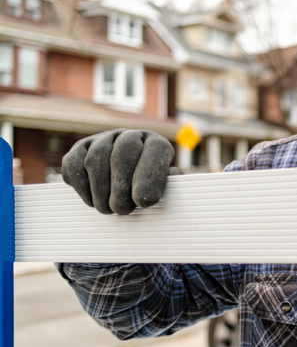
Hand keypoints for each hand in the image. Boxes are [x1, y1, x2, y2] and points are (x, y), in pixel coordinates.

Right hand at [61, 129, 180, 214]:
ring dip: (100, 190)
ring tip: (108, 209)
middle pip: (123, 153)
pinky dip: (82, 186)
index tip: (144, 201)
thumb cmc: (147, 191)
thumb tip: (173, 177)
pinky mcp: (79, 149)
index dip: (150, 175)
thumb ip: (170, 184)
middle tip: (122, 209)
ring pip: (96, 160)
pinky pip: (74, 165)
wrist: (121, 188)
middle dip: (121, 186)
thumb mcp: (164, 188)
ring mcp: (103, 140)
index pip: (156, 149)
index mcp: (156, 143)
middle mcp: (130, 136)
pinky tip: (92, 200)